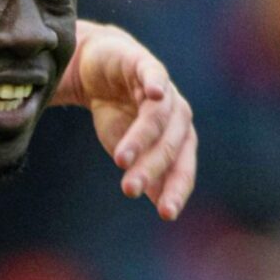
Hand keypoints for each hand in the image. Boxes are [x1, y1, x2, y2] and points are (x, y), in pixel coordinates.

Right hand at [55, 22, 196, 219]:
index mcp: (178, 138)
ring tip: (120, 160)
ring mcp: (162, 89)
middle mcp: (176, 115)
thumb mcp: (129, 150)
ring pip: (157, 117)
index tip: (165, 215)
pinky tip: (154, 94)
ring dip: (141, 139)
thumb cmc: (117, 114)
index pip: (182, 168)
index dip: (175, 190)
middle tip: (129, 190)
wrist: (97, 71)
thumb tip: (164, 208)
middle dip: (151, 168)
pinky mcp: (145, 64)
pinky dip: (156, 83)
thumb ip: (148, 174)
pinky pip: (154, 74)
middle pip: (169, 145)